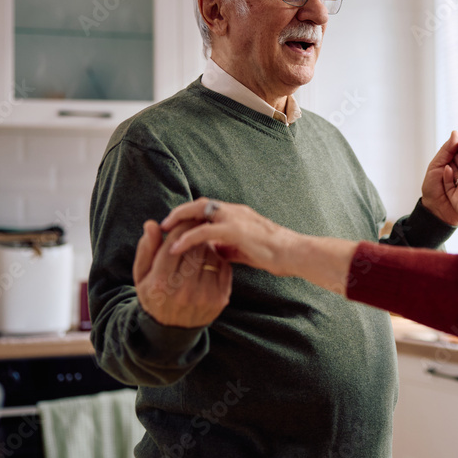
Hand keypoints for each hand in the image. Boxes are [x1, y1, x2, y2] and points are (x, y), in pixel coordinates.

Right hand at [133, 219, 232, 327]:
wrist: (171, 330)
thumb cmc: (154, 296)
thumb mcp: (142, 275)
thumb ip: (146, 249)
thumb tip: (152, 224)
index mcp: (161, 282)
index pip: (176, 243)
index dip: (180, 227)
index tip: (183, 220)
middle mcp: (184, 290)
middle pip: (196, 247)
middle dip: (195, 235)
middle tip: (194, 229)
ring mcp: (204, 296)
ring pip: (211, 255)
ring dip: (207, 246)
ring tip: (198, 248)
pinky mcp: (220, 299)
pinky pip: (223, 267)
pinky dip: (216, 260)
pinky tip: (207, 262)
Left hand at [160, 199, 357, 294]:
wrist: (294, 253)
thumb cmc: (274, 253)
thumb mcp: (245, 249)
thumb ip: (228, 247)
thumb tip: (212, 252)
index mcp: (237, 213)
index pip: (207, 207)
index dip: (189, 214)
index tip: (173, 225)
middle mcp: (235, 210)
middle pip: (200, 204)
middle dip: (179, 213)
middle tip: (162, 225)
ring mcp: (236, 218)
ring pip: (200, 211)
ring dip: (179, 220)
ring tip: (164, 233)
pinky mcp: (236, 231)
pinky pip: (205, 232)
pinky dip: (188, 238)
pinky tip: (176, 248)